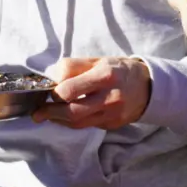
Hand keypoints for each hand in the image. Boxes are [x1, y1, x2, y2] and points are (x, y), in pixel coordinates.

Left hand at [33, 58, 150, 129]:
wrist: (148, 87)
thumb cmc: (119, 70)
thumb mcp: (98, 60)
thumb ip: (74, 67)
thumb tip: (51, 78)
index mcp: (105, 75)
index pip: (70, 89)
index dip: (54, 91)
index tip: (48, 90)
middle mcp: (110, 97)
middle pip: (72, 111)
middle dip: (51, 113)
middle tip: (38, 112)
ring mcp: (112, 114)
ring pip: (78, 123)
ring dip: (58, 120)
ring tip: (46, 115)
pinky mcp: (112, 124)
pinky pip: (86, 126)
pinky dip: (71, 123)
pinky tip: (63, 117)